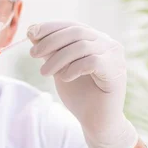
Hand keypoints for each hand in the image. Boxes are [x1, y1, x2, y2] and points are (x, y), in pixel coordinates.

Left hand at [28, 21, 137, 147]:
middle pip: (76, 31)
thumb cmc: (80, 95)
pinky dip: (73, 68)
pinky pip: (91, 62)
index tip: (31, 33)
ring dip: (57, 58)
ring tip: (45, 73)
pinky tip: (65, 78)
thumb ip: (50, 51)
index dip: (50, 27)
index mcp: (95, 39)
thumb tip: (33, 32)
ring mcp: (115, 56)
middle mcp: (108, 43)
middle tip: (33, 55)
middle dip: (50, 41)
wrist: (96, 121)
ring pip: (81, 46)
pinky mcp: (116, 71)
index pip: (72, 25)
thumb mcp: (59, 68)